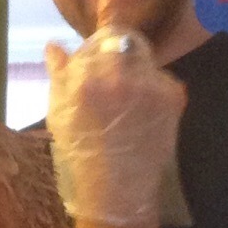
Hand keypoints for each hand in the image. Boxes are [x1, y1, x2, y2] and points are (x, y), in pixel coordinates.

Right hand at [45, 39, 186, 224]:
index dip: (101, 48)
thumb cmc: (80, 153)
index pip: (103, 38)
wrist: (116, 190)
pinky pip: (164, 80)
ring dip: (138, 73)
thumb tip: (54, 45)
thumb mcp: (59, 113)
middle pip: (127, 42)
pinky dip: (156, 91)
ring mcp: (150, 85)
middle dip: (120, 56)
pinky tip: (144, 114)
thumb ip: (58, 74)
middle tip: (116, 83)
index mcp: (87, 77)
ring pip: (146, 61)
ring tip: (130, 103)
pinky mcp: (173, 97)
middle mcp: (121, 76)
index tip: (99, 61)